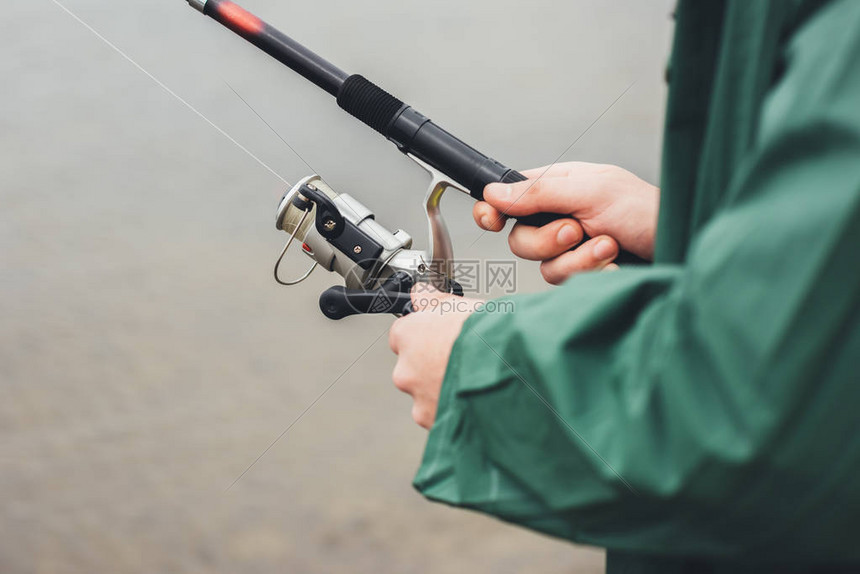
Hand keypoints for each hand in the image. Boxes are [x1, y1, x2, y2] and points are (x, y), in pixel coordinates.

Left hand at [389, 286, 483, 428]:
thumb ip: (433, 300)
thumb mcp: (459, 305)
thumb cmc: (485, 336)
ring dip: (441, 388)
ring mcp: (418, 397)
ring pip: (424, 393)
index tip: (438, 335)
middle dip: (432, 364)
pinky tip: (472, 397)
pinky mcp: (434, 419)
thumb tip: (421, 292)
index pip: (402, 333)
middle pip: (412, 366)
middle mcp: (405, 369)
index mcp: (407, 336)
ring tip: (470, 380)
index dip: (424, 334)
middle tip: (459, 359)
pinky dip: (451, 408)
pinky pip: (438, 414)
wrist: (507, 369)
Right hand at [474, 163, 658, 283]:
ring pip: (543, 265)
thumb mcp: (591, 191)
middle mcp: (559, 218)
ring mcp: (571, 249)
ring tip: (609, 245)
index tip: (491, 220)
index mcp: (557, 188)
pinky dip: (592, 273)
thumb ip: (539, 192)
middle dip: (548, 239)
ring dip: (578, 257)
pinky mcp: (584, 274)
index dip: (492, 210)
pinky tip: (614, 263)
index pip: (509, 198)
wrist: (682, 247)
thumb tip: (494, 193)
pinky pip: (566, 283)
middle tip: (577, 230)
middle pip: (520, 239)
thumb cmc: (646, 210)